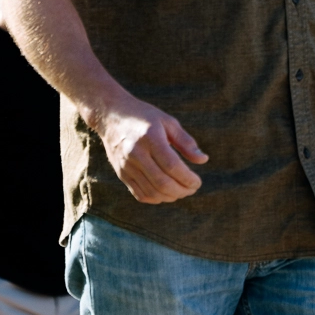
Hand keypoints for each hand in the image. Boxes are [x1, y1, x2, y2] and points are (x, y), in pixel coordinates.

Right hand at [85, 95, 207, 203]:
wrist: (111, 116)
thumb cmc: (145, 116)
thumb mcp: (168, 122)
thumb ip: (186, 142)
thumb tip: (203, 160)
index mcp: (150, 138)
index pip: (172, 166)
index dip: (187, 178)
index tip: (198, 182)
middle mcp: (136, 154)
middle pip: (162, 182)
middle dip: (181, 190)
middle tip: (192, 189)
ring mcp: (126, 166)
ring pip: (151, 192)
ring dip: (170, 197)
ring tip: (182, 192)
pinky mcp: (121, 173)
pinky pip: (139, 194)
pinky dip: (155, 198)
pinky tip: (166, 194)